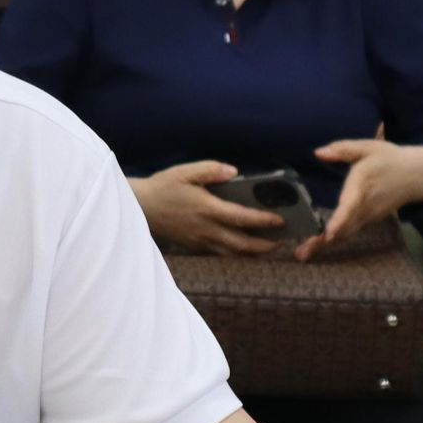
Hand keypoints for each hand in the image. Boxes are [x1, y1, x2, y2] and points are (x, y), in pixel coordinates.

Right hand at [129, 161, 285, 255]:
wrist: (140, 208)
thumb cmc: (163, 187)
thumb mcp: (184, 172)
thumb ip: (210, 170)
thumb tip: (234, 172)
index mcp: (207, 208)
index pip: (242, 218)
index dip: (264, 221)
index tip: (281, 219)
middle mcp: (206, 228)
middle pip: (242, 244)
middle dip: (265, 245)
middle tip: (282, 240)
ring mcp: (200, 240)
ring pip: (233, 252)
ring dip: (253, 252)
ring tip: (269, 246)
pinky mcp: (194, 246)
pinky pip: (220, 252)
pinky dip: (236, 252)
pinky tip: (244, 246)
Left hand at [295, 140, 422, 259]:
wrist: (418, 175)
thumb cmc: (390, 159)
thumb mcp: (368, 148)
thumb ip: (343, 149)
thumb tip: (318, 152)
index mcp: (362, 184)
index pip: (351, 206)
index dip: (340, 220)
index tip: (329, 234)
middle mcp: (365, 205)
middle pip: (344, 226)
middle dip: (323, 240)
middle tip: (302, 253)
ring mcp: (369, 215)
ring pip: (346, 232)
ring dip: (325, 244)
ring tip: (304, 253)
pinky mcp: (369, 220)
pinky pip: (350, 232)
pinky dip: (334, 239)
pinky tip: (316, 245)